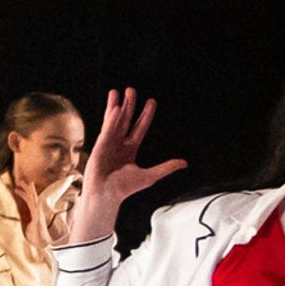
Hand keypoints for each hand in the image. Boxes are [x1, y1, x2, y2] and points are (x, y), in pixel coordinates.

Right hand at [85, 88, 186, 209]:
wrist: (107, 195)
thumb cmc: (124, 188)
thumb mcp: (150, 175)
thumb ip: (166, 167)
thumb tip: (184, 163)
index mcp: (129, 149)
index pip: (139, 127)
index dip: (145, 115)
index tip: (151, 101)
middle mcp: (118, 143)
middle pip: (124, 120)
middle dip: (128, 105)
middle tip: (131, 90)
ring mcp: (107, 143)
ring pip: (112, 121)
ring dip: (115, 106)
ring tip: (116, 92)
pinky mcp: (99, 146)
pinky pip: (106, 130)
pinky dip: (110, 119)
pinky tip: (114, 108)